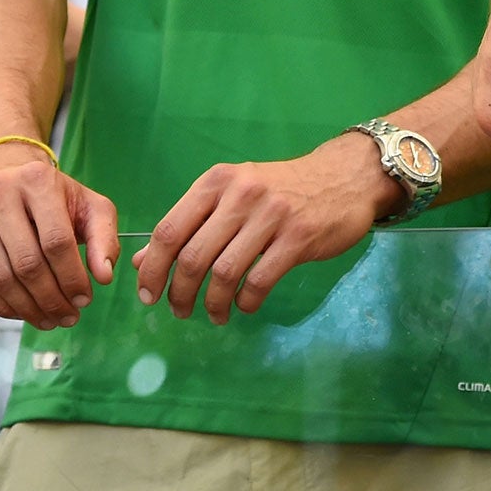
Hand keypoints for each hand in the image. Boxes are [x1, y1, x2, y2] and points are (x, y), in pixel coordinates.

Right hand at [0, 141, 118, 330]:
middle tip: (68, 317)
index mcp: (38, 181)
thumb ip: (104, 238)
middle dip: (51, 298)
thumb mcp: (89, 206)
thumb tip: (105, 276)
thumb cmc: (56, 196)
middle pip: (27, 263)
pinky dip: (2, 305)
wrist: (9, 178)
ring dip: (27, 307)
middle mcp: (0, 194)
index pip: (57, 240)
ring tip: (49, 320)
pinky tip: (23, 312)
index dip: (72, 276)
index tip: (85, 299)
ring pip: (0, 277)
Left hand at [130, 132, 400, 325]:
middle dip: (179, 294)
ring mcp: (271, 215)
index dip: (152, 269)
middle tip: (180, 311)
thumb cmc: (284, 188)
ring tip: (213, 314)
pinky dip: (246, 301)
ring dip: (212, 303)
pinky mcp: (299, 237)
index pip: (169, 230)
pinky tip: (246, 305)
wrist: (347, 176)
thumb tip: (143, 262)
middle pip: (193, 257)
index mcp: (217, 182)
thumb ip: (191, 224)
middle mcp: (241, 194)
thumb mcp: (234, 194)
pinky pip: (259, 281)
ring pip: (224, 272)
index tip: (148, 295)